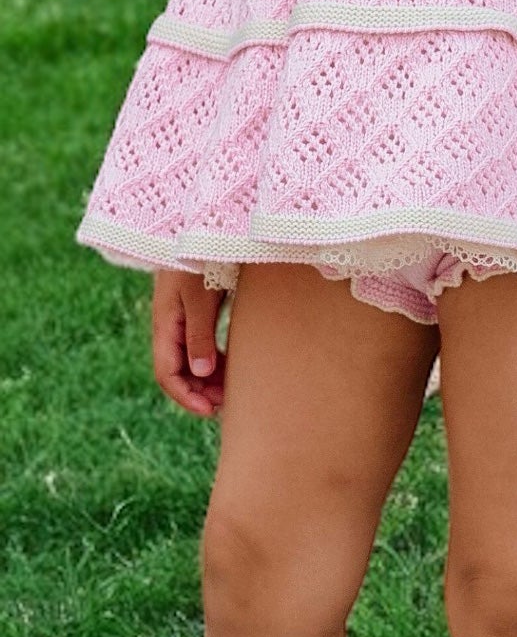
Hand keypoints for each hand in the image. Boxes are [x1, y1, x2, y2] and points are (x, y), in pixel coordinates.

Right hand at [152, 271, 226, 416]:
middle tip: (228, 405)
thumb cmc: (199, 257)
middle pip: (178, 371)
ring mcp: (183, 318)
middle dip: (199, 392)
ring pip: (191, 359)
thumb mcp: (199, 296)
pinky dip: (215, 359)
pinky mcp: (198, 309)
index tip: (211, 411)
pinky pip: (202, 344)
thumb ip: (199, 333)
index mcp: (164, 324)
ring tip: (232, 391)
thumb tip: (200, 373)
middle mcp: (170, 325)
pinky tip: (233, 366)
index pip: (167, 373)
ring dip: (208, 378)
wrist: (201, 225)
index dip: (186, 396)